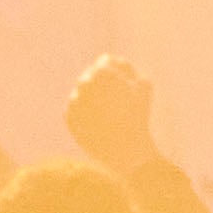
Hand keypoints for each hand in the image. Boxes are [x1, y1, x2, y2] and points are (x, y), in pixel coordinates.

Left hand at [65, 55, 160, 174]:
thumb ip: (128, 68)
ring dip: (92, 99)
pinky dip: (85, 114)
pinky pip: (76, 110)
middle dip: (101, 85)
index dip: (116, 72)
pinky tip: (99, 124)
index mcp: (103, 72)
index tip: (124, 87)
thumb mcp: (143, 87)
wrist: (126, 151)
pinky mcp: (69, 118)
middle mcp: (84, 83)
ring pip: (82, 92)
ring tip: (108, 114)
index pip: (105, 61)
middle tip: (115, 101)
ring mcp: (74, 101)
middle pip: (91, 75)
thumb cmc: (138, 117)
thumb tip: (115, 62)